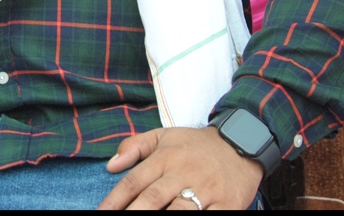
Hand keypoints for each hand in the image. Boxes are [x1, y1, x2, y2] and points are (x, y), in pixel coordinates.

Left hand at [98, 127, 262, 209]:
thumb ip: (135, 146)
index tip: (102, 213)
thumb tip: (111, 165)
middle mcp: (183, 173)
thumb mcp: (164, 136)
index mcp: (165, 157)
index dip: (115, 201)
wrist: (241, 143)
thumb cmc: (196, 145)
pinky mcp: (227, 204)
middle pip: (152, 199)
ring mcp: (206, 190)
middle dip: (133, 214)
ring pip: (179, 211)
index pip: (134, 182)